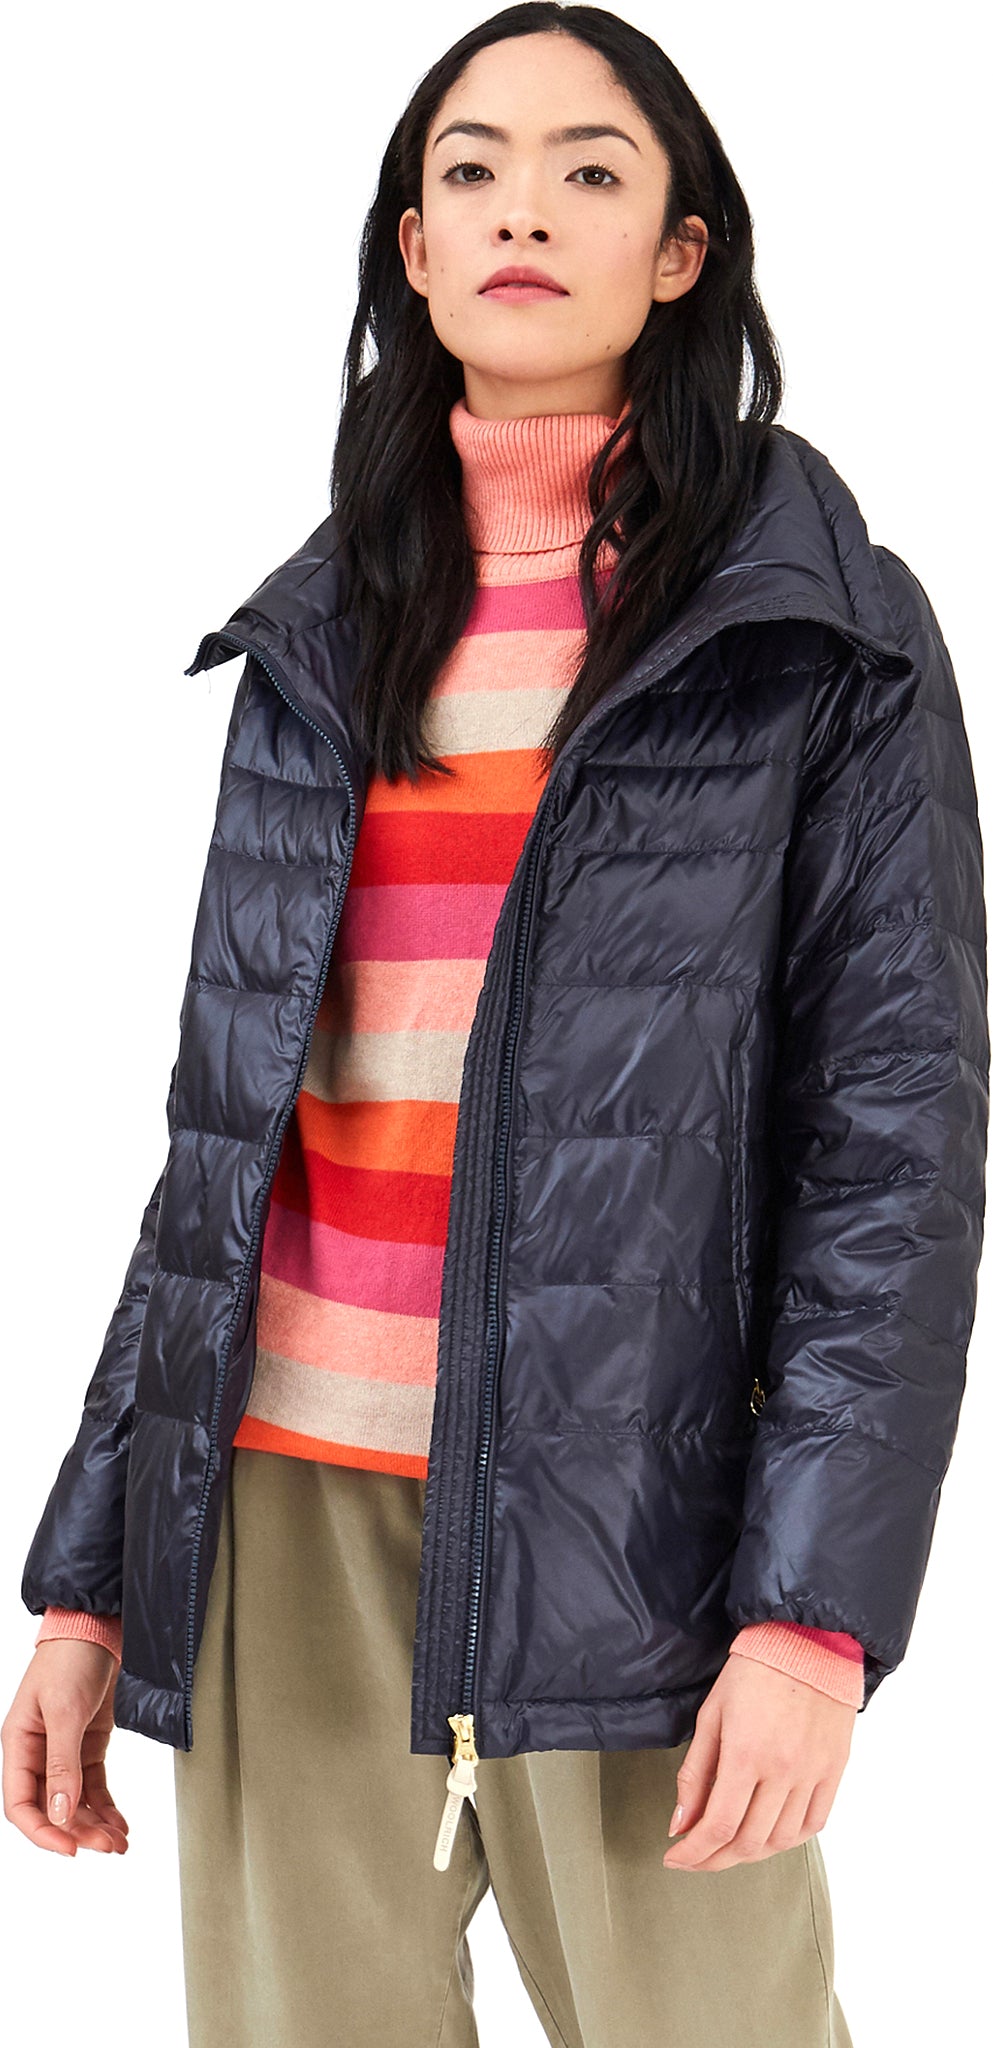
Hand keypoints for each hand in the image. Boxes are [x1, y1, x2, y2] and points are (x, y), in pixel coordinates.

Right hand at [2, 1641, 129, 1857]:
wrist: (98, 1626)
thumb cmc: (70, 1659)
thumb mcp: (64, 1711)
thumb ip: (62, 1763)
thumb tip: (59, 1813)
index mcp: (18, 1745)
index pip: (21, 1805)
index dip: (43, 1832)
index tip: (71, 1850)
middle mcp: (38, 1753)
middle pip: (52, 1808)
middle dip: (78, 1831)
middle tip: (107, 1847)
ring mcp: (65, 1750)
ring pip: (75, 1802)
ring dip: (95, 1824)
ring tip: (119, 1842)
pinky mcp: (89, 1744)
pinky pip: (94, 1786)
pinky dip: (106, 1807)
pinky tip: (119, 1824)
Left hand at [662, 1652, 855, 1871]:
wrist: (807, 1641)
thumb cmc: (752, 1671)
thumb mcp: (711, 1715)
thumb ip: (694, 1774)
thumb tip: (680, 1824)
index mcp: (746, 1754)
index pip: (718, 1826)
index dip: (694, 1853)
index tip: (676, 1858)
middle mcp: (783, 1770)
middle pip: (749, 1841)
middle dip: (715, 1859)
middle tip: (696, 1857)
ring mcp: (813, 1773)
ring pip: (781, 1840)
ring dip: (750, 1853)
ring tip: (728, 1846)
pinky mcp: (834, 1770)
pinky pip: (814, 1823)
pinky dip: (789, 1839)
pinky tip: (769, 1834)